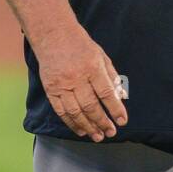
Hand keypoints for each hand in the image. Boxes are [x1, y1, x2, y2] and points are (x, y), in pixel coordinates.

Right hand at [31, 25, 127, 141]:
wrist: (53, 35)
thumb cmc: (80, 45)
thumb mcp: (101, 56)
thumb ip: (111, 76)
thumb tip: (121, 97)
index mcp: (92, 67)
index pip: (106, 93)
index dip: (115, 109)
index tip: (122, 121)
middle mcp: (77, 77)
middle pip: (91, 106)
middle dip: (102, 122)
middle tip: (110, 132)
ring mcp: (62, 85)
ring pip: (76, 112)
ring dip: (88, 126)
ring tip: (97, 136)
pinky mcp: (50, 89)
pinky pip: (61, 111)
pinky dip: (71, 123)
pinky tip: (80, 130)